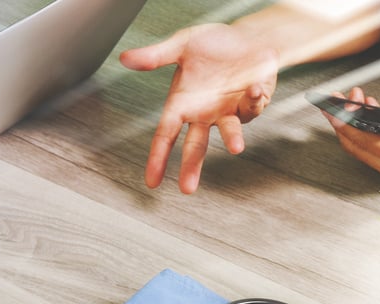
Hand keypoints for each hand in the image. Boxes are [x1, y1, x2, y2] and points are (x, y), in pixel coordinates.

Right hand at [121, 23, 278, 192]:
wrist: (247, 37)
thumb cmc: (212, 44)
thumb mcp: (181, 45)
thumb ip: (155, 55)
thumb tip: (125, 58)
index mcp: (182, 104)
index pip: (165, 136)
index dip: (157, 159)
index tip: (152, 182)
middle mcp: (204, 114)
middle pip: (194, 147)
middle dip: (191, 167)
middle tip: (186, 189)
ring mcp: (228, 112)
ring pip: (229, 131)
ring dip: (232, 138)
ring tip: (235, 148)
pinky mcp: (251, 104)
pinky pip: (253, 106)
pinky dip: (254, 99)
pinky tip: (254, 89)